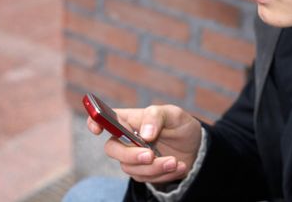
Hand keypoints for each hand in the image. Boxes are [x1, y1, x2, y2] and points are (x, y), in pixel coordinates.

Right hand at [87, 105, 201, 183]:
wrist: (197, 146)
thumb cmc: (180, 125)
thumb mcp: (173, 114)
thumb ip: (156, 117)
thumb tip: (144, 134)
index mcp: (130, 120)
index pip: (104, 118)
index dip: (94, 121)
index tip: (97, 129)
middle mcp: (126, 139)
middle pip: (112, 149)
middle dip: (131, 155)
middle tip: (150, 155)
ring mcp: (133, 157)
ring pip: (131, 168)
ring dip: (154, 167)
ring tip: (174, 161)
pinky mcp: (144, 172)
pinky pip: (146, 179)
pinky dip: (164, 174)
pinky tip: (179, 166)